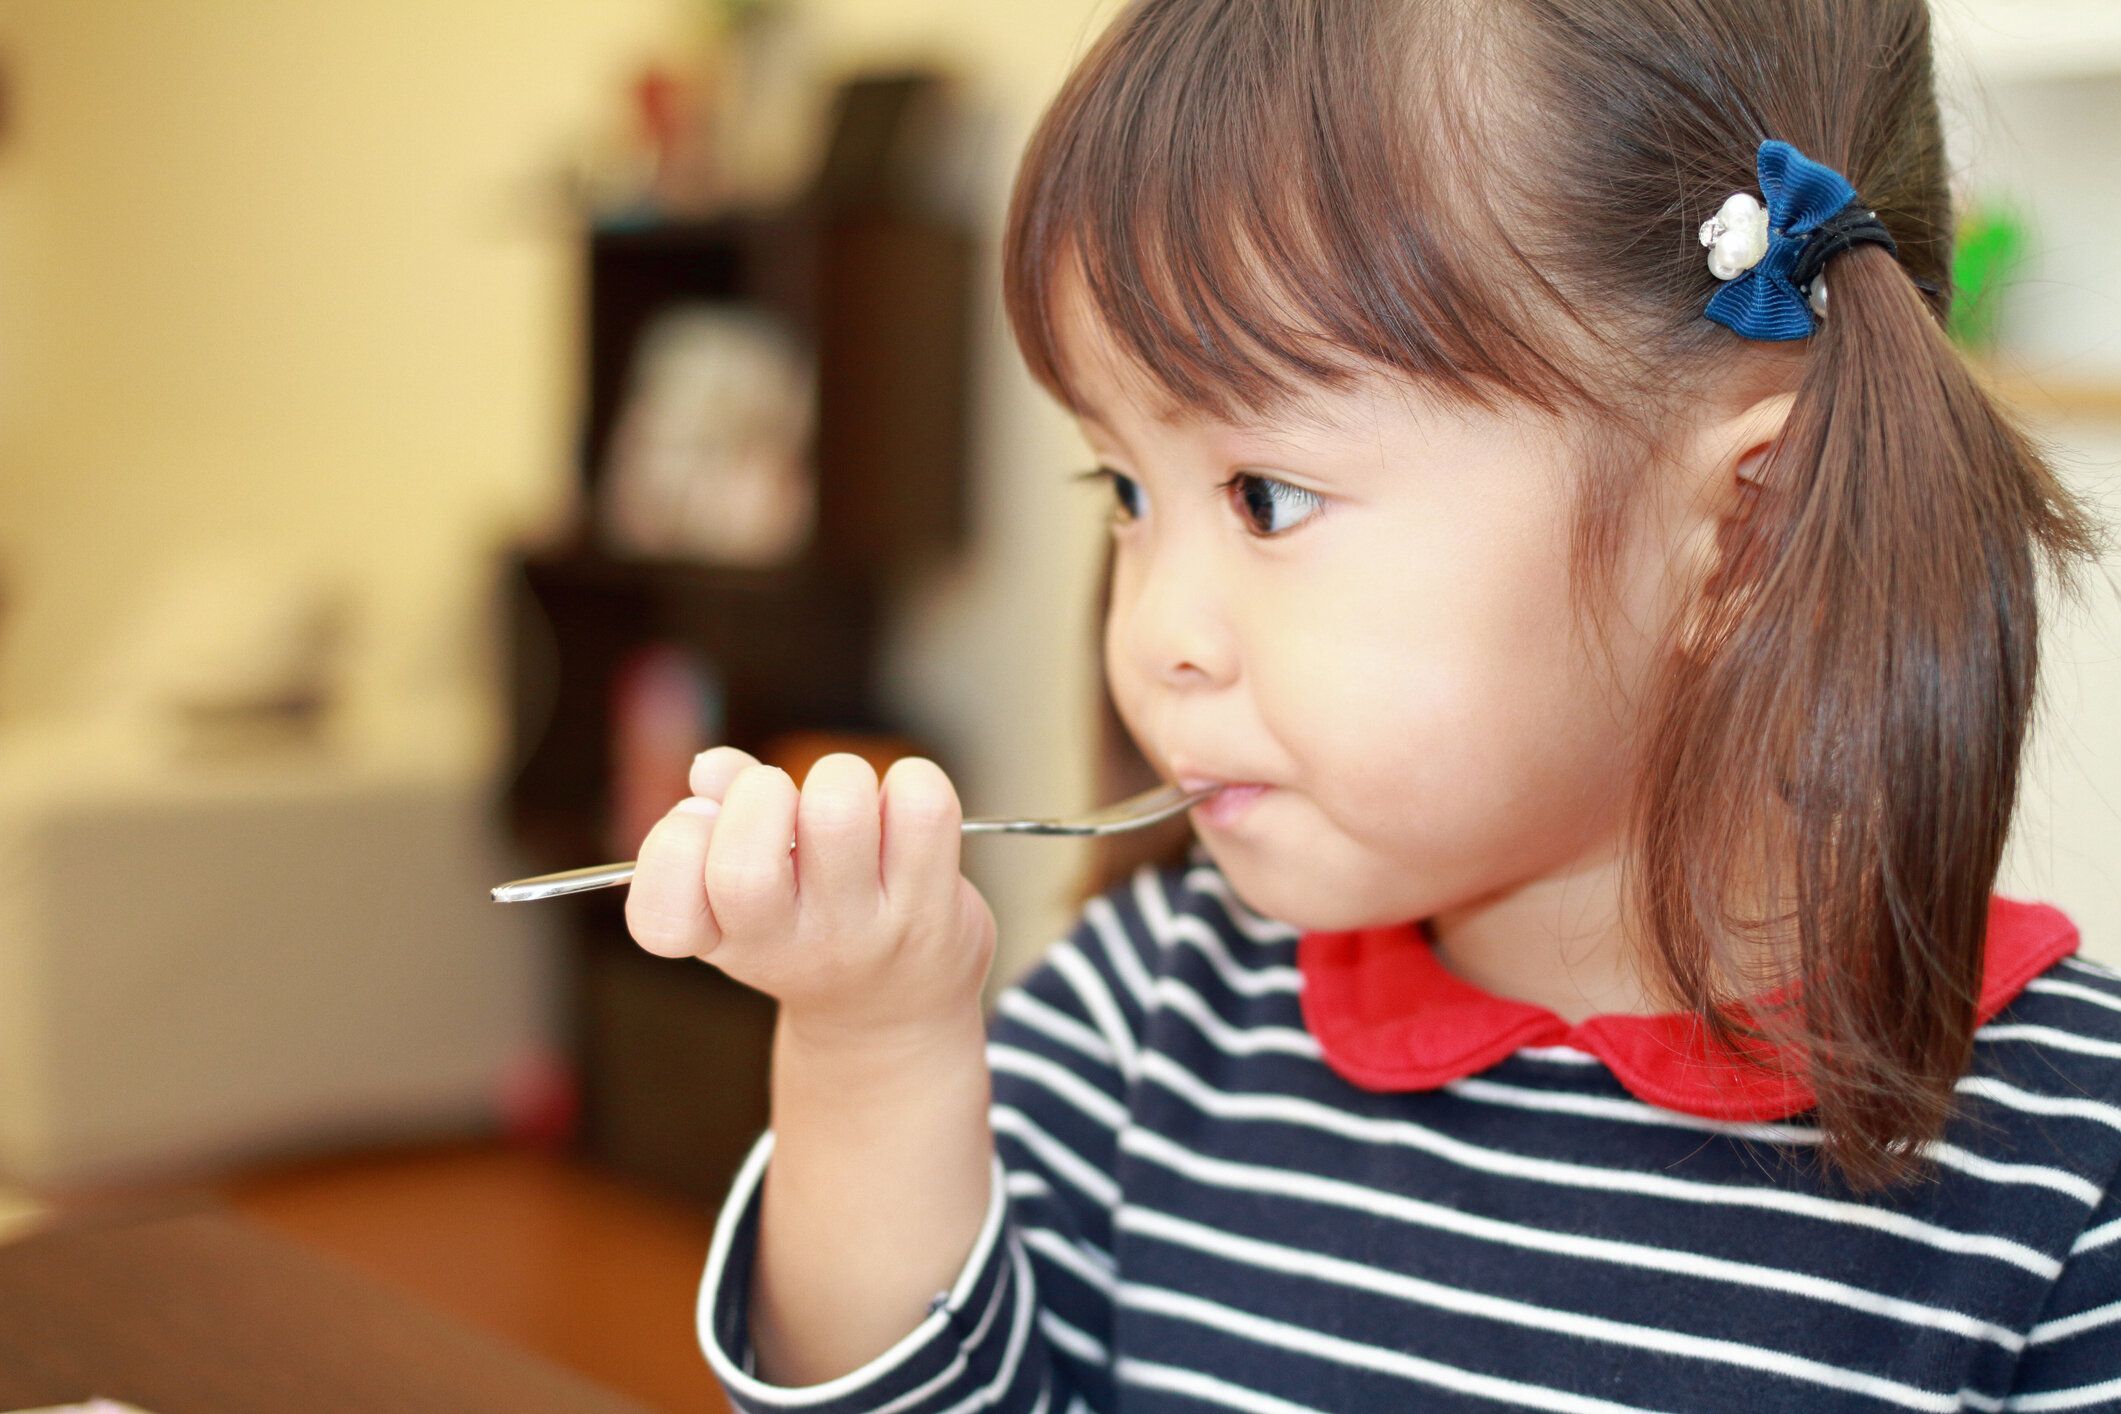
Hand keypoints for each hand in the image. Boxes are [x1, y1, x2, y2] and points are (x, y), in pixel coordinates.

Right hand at [624, 747, 997, 1040]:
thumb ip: (722, 818)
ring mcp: (865, 929)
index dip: (671, 847)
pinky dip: (910, 781)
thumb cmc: (810, 930)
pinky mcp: (934, 906)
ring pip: (838, 813)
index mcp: (726, 940)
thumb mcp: (749, 896)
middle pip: (745, 867)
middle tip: (781, 798)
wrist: (895, 1018)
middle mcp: (792, 945)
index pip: (663, 917)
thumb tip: (711, 767)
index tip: (700, 819)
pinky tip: (901, 810)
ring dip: (839, 776)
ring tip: (849, 800)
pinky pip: (921, 806)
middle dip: (757, 793)